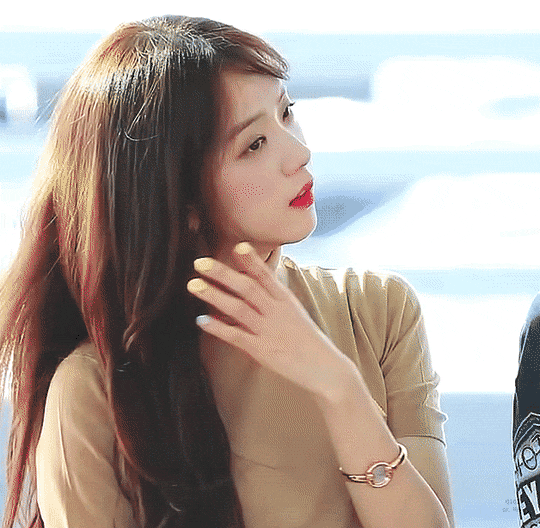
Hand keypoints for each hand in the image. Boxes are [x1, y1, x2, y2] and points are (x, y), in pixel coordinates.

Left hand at [187, 242, 355, 396]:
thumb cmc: (308, 339)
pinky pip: (236, 336)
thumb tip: (255, 281)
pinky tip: (201, 321)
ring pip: (238, 308)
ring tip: (194, 285)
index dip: (251, 261)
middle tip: (200, 263)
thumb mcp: (294, 311)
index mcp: (285, 300)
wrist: (325, 368)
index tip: (237, 246)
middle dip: (222, 273)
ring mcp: (268, 330)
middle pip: (247, 288)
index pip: (266, 275)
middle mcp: (276, 311)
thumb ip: (274, 297)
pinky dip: (218, 328)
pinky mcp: (262, 350)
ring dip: (214, 295)